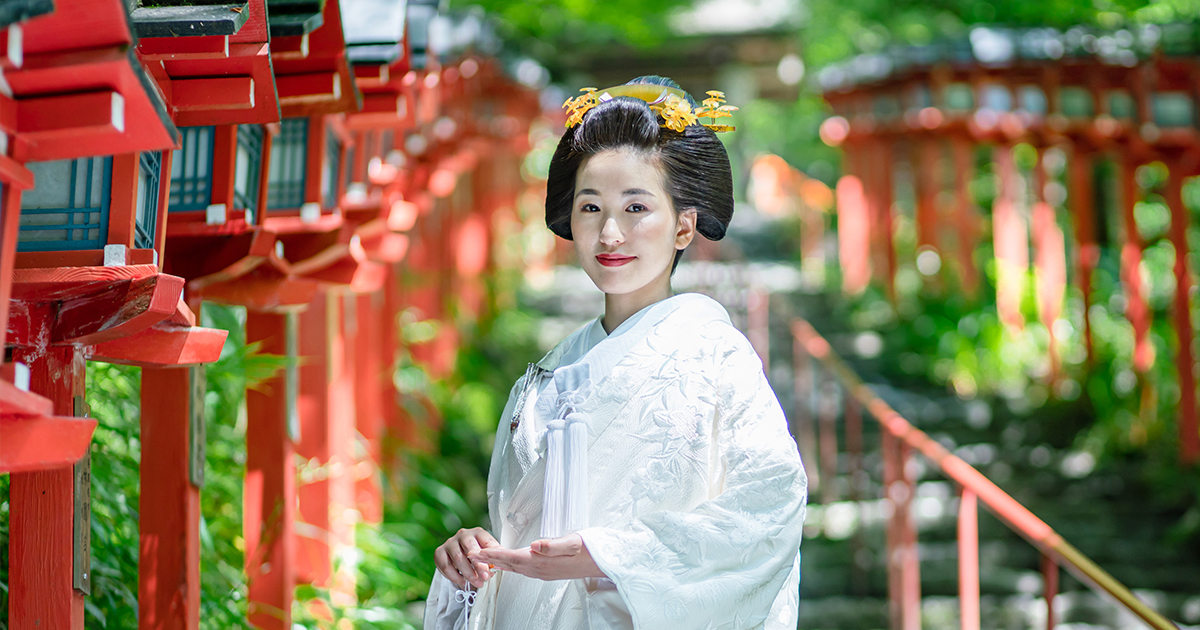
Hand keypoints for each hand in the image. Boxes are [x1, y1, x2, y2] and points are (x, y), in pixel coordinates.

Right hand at [435, 527, 500, 588]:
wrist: (460, 555)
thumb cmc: (477, 554)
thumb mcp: (487, 554)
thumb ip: (493, 557)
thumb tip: (500, 564)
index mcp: (478, 532)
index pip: (485, 542)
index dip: (489, 556)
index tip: (492, 570)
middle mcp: (463, 534)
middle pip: (470, 548)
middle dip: (478, 566)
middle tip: (484, 578)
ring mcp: (450, 542)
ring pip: (458, 559)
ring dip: (468, 574)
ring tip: (477, 583)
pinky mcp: (439, 552)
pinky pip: (446, 566)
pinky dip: (455, 577)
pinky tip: (463, 582)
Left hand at [471, 534, 606, 581]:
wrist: (603, 562)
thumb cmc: (589, 549)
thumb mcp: (572, 542)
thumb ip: (552, 545)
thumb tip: (534, 545)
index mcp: (541, 561)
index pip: (511, 557)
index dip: (492, 554)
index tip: (475, 552)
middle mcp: (539, 570)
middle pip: (508, 565)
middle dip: (489, 560)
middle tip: (469, 555)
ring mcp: (543, 573)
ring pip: (515, 568)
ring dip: (498, 563)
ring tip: (483, 558)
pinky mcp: (548, 571)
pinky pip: (523, 570)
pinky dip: (510, 565)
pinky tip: (508, 563)